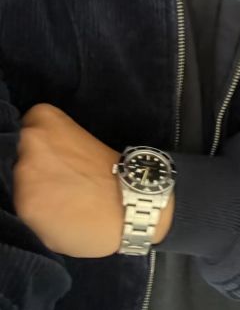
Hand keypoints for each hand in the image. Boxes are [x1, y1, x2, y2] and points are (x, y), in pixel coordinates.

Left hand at [13, 103, 173, 256]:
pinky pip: (21, 210)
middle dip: (31, 168)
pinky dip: (33, 215)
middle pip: (14, 157)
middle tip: (56, 181)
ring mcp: (24, 172)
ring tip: (58, 201)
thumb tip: (29, 163)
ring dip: (30, 192)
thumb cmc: (109, 172)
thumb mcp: (76, 142)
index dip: (34, 146)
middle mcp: (30, 141)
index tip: (49, 157)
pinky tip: (56, 216)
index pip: (20, 129)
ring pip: (15, 184)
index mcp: (44, 120)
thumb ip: (47, 147)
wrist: (129, 203)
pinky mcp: (24, 204)